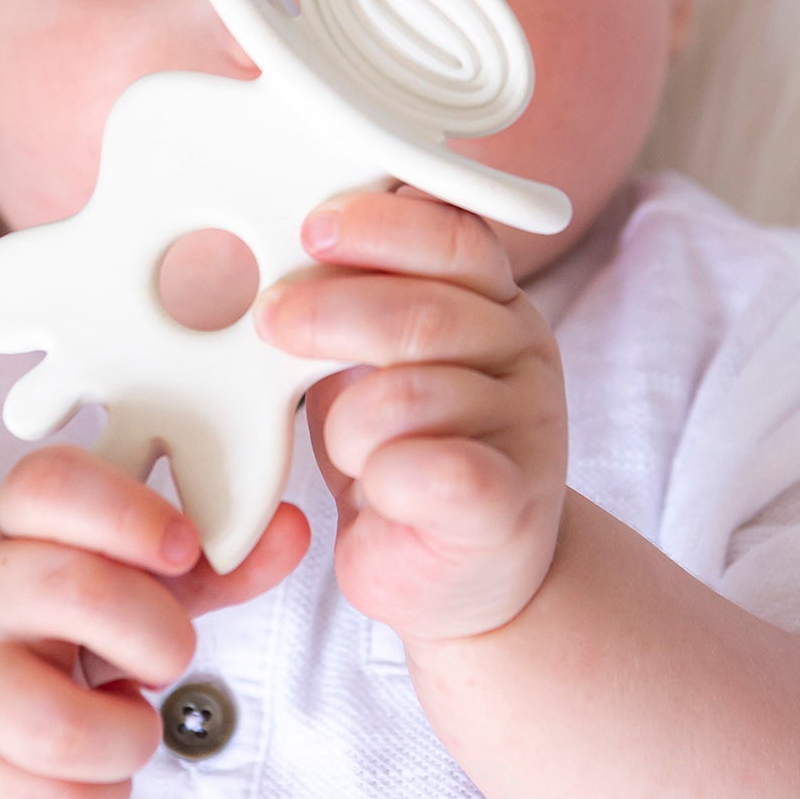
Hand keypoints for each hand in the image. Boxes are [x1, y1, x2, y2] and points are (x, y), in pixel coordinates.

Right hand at [0, 447, 309, 798]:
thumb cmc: (55, 628)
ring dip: (130, 737)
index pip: (49, 484)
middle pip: (73, 593)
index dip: (129, 514)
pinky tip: (96, 769)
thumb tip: (291, 530)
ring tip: (131, 722)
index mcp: (17, 522)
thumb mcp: (126, 581)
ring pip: (58, 726)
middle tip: (170, 654)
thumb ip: (214, 561)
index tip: (184, 548)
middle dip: (159, 635)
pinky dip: (101, 797)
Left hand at [255, 187, 568, 643]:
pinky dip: (386, 475)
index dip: (382, 226)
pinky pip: (438, 470)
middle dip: (334, 310)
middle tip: (274, 320)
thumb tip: (275, 253)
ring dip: (352, 424)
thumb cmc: (405, 452)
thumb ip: (352, 302)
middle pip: (428, 311)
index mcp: (493, 302)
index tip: (312, 228)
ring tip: (348, 451)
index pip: (455, 236)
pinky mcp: (509, 504)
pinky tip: (378, 488)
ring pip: (412, 395)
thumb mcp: (372, 362)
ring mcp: (525, 428)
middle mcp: (523, 352)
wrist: (463, 572)